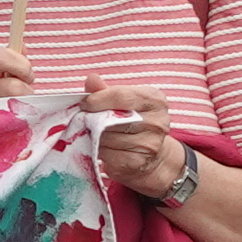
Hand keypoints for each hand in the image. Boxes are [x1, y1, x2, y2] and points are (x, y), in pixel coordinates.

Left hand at [80, 81, 195, 202]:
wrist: (151, 158)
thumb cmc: (132, 123)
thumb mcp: (123, 102)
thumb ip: (106, 91)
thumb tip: (91, 78)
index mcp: (155, 100)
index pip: (120, 95)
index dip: (97, 99)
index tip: (84, 104)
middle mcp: (157, 122)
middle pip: (112, 118)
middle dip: (93, 119)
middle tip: (86, 120)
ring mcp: (149, 144)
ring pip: (107, 137)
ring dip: (94, 136)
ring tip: (94, 134)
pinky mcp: (138, 162)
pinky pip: (107, 155)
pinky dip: (99, 151)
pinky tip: (102, 148)